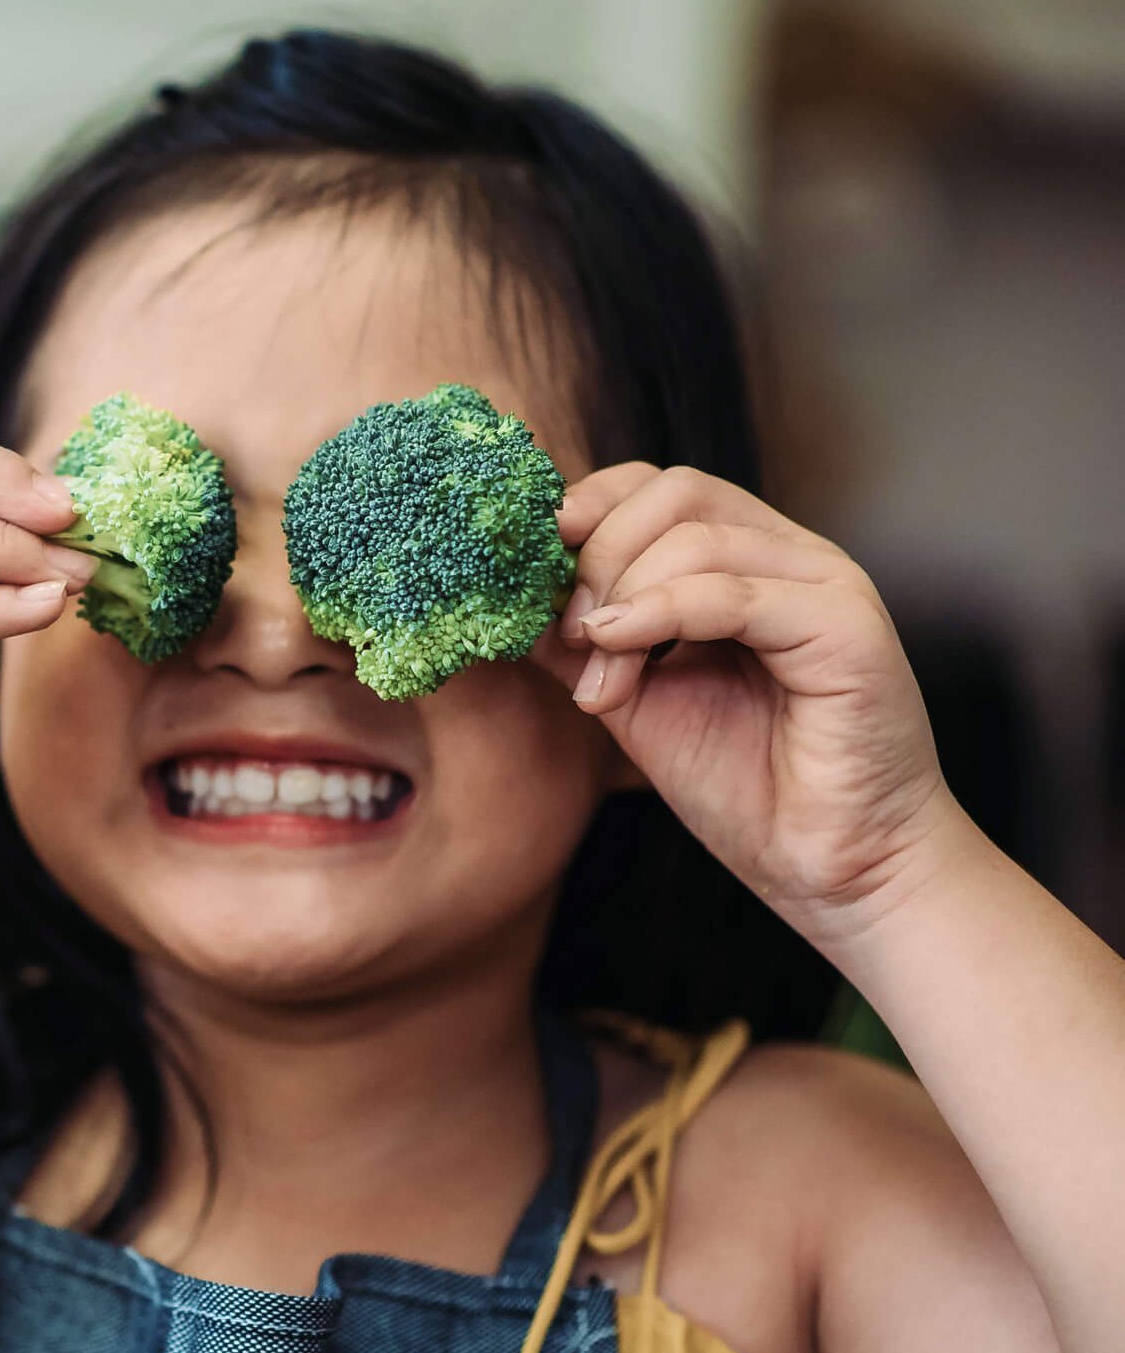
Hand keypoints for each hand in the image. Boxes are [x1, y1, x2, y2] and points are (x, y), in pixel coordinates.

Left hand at [528, 463, 972, 939]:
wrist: (832, 865)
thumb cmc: (746, 785)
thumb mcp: (633, 698)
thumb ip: (579, 641)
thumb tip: (505, 598)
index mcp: (743, 563)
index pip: (656, 487)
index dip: (586, 509)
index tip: (532, 565)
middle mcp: (788, 557)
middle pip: (674, 493)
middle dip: (597, 553)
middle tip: (570, 633)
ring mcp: (824, 583)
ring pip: (697, 537)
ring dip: (621, 600)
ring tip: (601, 679)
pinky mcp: (846, 625)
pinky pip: (735, 593)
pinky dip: (661, 613)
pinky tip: (618, 652)